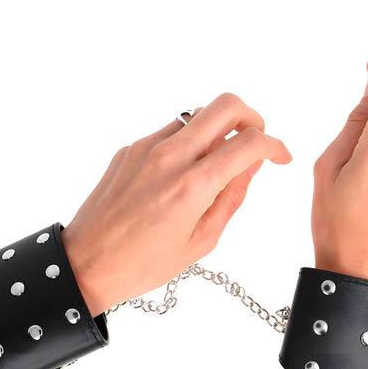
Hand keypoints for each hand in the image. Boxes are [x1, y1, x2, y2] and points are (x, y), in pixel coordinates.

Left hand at [62, 93, 291, 315]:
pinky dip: (188, 142)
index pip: (248, 144)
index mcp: (192, 186)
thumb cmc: (143, 263)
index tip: (280, 157)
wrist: (87, 263)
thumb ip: (232, 198)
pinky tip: (183, 173)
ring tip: (215, 164)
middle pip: (225, 105)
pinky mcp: (129, 149)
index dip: (275, 146)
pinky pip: (170, 131)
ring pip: (197, 115)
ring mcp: (145, 148)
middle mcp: (169, 156)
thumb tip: (250, 167)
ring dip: (217, 131)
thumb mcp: (201, 241)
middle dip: (251, 118)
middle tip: (254, 142)